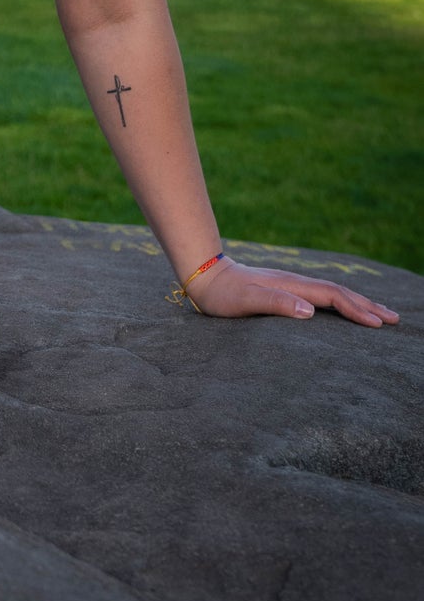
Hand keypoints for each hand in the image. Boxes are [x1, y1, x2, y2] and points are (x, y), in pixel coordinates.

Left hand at [184, 256, 398, 326]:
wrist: (205, 275)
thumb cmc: (223, 294)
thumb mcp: (247, 301)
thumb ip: (277, 304)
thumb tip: (311, 311)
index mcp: (293, 286)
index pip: (332, 298)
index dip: (356, 310)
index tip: (378, 325)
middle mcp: (296, 283)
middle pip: (339, 293)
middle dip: (367, 305)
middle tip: (394, 319)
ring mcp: (291, 285)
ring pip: (332, 294)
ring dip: (357, 303)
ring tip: (378, 314)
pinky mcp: (284, 290)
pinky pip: (321, 296)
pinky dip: (339, 303)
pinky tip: (341, 309)